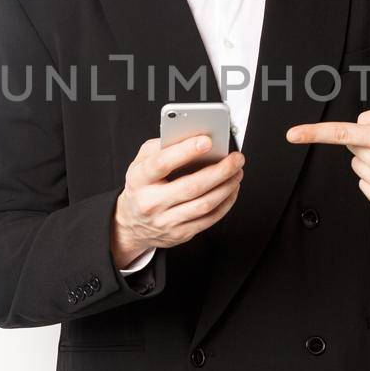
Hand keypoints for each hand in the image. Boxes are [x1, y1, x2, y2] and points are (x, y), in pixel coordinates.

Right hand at [111, 137, 244, 265]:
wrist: (132, 223)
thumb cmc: (142, 185)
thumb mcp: (141, 161)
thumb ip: (162, 146)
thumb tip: (192, 137)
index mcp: (139, 179)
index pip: (162, 163)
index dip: (186, 151)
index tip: (207, 140)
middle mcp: (151, 202)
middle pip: (191, 186)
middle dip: (219, 171)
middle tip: (236, 158)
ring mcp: (165, 221)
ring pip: (204, 204)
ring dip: (226, 187)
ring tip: (237, 171)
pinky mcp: (179, 234)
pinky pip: (209, 219)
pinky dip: (225, 202)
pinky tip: (231, 189)